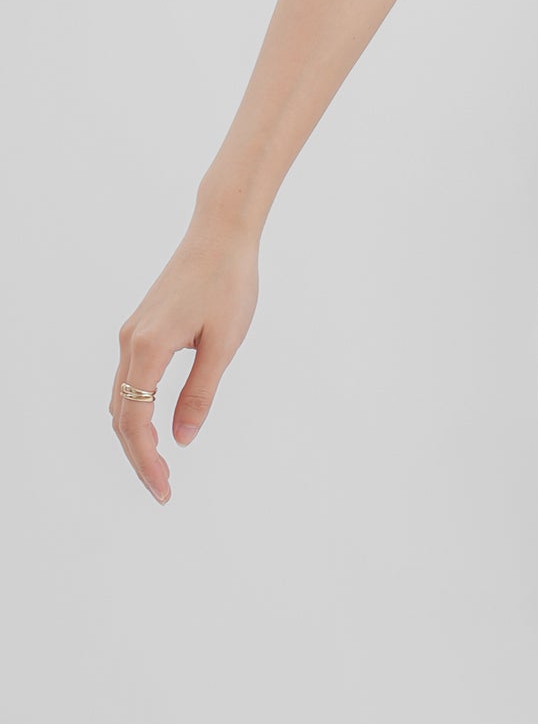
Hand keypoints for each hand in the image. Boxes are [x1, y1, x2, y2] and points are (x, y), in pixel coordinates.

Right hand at [110, 213, 260, 504]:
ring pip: (121, 397)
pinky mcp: (141, 326)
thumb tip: (182, 439)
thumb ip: (201, 392)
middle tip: (162, 489)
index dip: (146, 461)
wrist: (221, 233)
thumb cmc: (229, 282)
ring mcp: (132, 332)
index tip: (163, 490)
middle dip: (138, 456)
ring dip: (134, 434)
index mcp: (149, 347)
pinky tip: (154, 424)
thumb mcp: (224, 342)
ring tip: (158, 465)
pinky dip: (135, 408)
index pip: (135, 421)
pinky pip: (129, 378)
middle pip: (121, 414)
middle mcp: (131, 342)